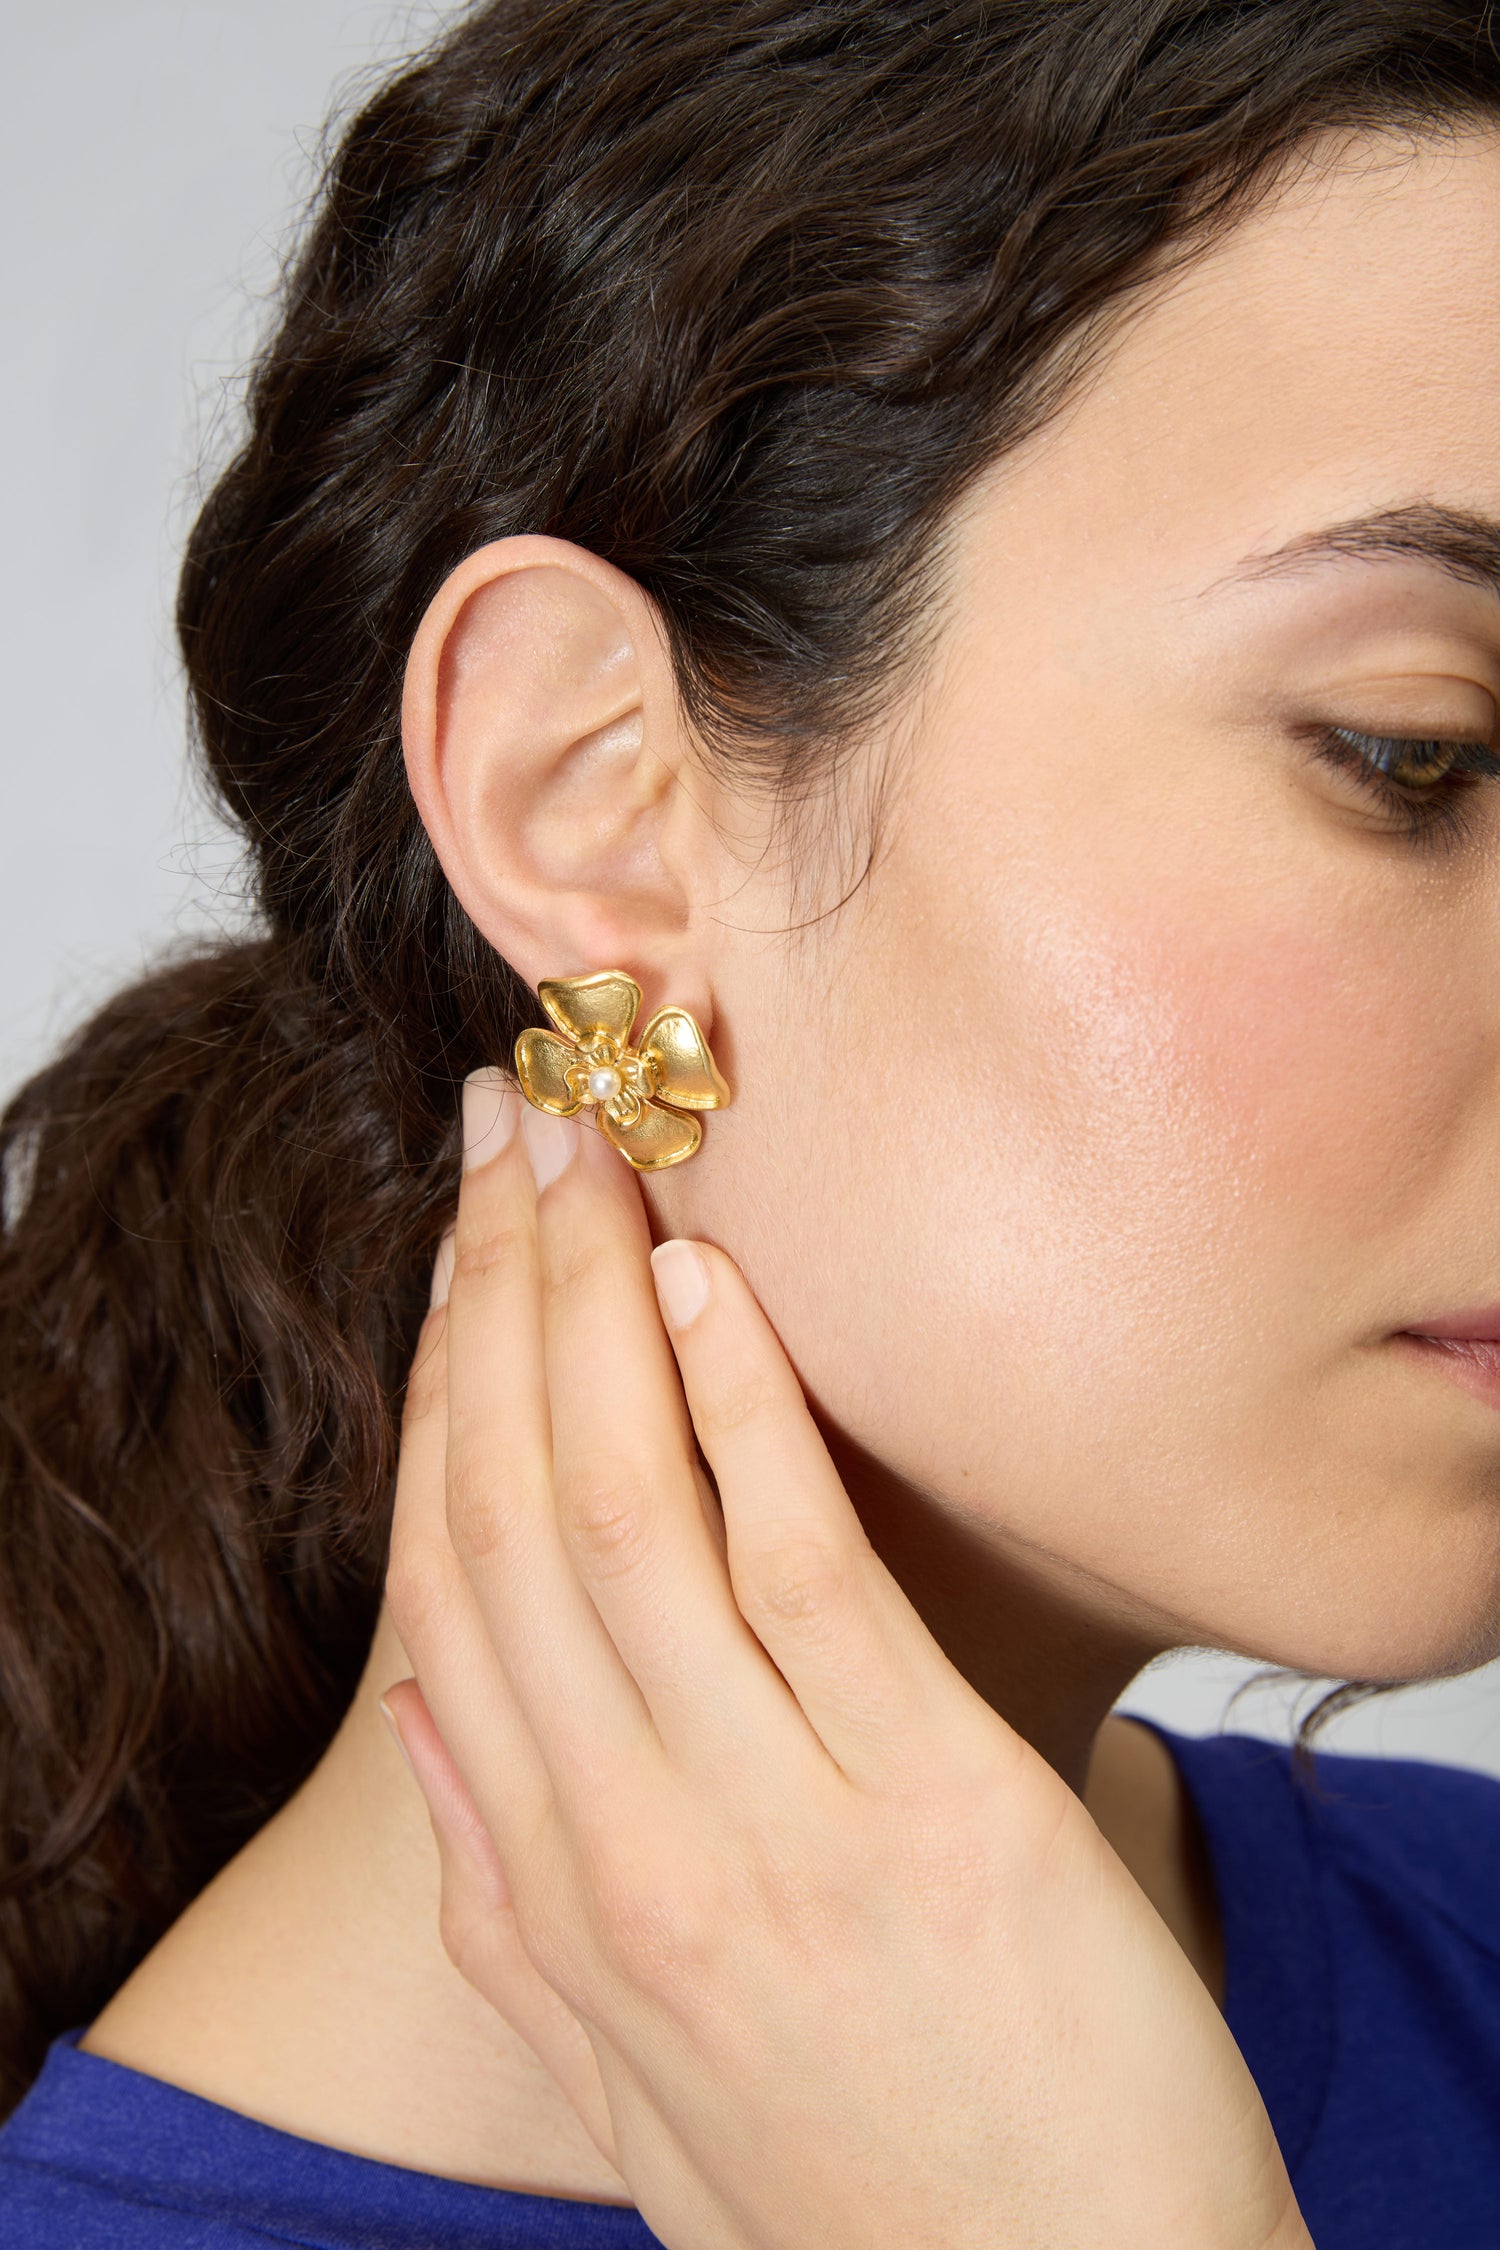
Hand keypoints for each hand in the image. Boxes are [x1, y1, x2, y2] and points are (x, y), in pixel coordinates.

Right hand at [383, 1070, 1309, 2249]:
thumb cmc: (855, 2195)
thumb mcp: (616, 2077)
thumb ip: (506, 1894)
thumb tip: (436, 1716)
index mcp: (549, 1898)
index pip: (447, 1584)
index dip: (439, 1386)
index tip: (453, 1240)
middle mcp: (626, 1850)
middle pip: (517, 1513)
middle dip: (500, 1298)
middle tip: (509, 1129)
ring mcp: (769, 1833)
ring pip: (627, 1517)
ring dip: (594, 1314)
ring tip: (589, 1157)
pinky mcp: (931, 1817)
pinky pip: (801, 1574)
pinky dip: (743, 1416)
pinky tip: (714, 1292)